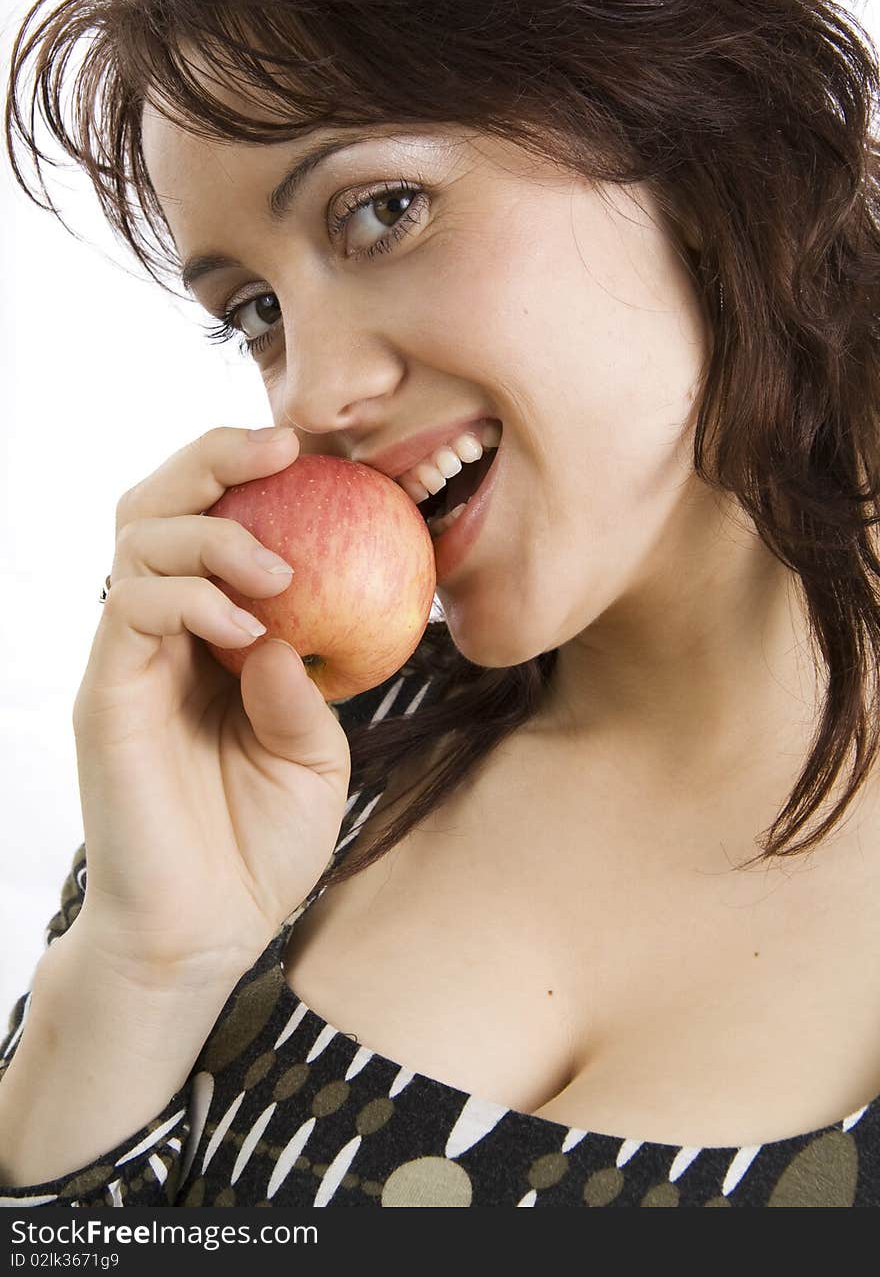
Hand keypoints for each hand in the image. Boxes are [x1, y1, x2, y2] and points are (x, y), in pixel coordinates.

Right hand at [70, 426, 351, 981]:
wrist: (202, 934)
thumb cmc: (259, 845)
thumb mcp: (314, 755)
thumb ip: (304, 685)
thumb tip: (287, 624)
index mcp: (208, 638)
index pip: (211, 524)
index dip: (251, 475)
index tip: (321, 451)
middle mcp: (160, 635)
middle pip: (156, 505)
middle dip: (214, 458)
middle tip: (283, 445)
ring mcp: (128, 660)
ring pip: (136, 540)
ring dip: (212, 530)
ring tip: (278, 568)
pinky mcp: (106, 693)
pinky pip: (132, 608)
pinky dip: (191, 597)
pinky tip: (248, 628)